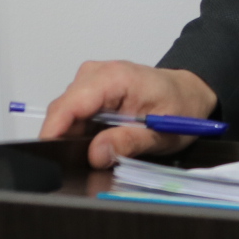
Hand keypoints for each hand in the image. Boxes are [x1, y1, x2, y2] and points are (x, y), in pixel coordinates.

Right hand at [39, 60, 219, 168]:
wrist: (189, 91)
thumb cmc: (180, 107)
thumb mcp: (162, 133)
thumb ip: (128, 142)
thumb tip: (94, 154)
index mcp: (116, 78)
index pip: (71, 103)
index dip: (55, 130)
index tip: (48, 156)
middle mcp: (98, 72)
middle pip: (63, 109)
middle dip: (63, 138)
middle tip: (74, 166)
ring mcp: (92, 78)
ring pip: (65, 111)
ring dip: (71, 134)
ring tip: (90, 154)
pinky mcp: (91, 87)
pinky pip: (73, 110)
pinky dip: (78, 128)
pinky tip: (93, 142)